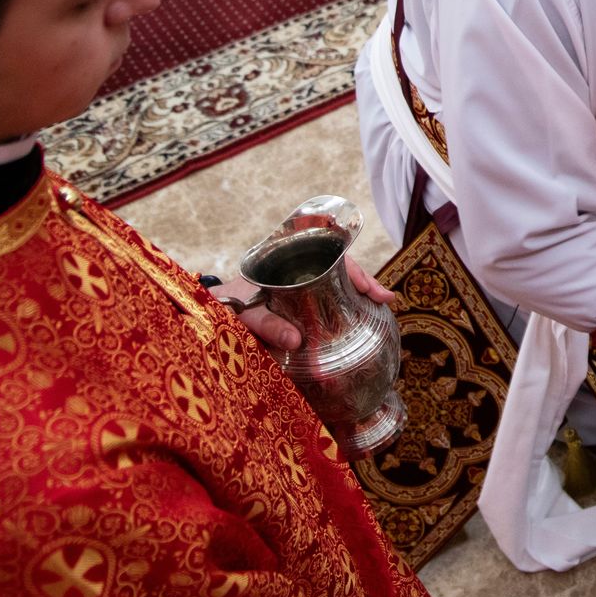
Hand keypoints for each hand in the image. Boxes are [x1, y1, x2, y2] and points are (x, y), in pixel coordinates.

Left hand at [217, 259, 394, 351]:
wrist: (210, 310)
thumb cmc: (226, 306)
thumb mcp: (243, 314)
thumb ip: (266, 324)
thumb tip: (296, 340)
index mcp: (286, 261)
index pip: (328, 256)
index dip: (352, 271)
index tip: (369, 289)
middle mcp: (298, 269)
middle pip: (340, 268)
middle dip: (364, 281)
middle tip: (385, 299)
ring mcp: (302, 285)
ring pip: (337, 283)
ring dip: (358, 294)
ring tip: (381, 306)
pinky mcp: (301, 303)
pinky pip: (328, 299)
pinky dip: (345, 306)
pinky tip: (359, 317)